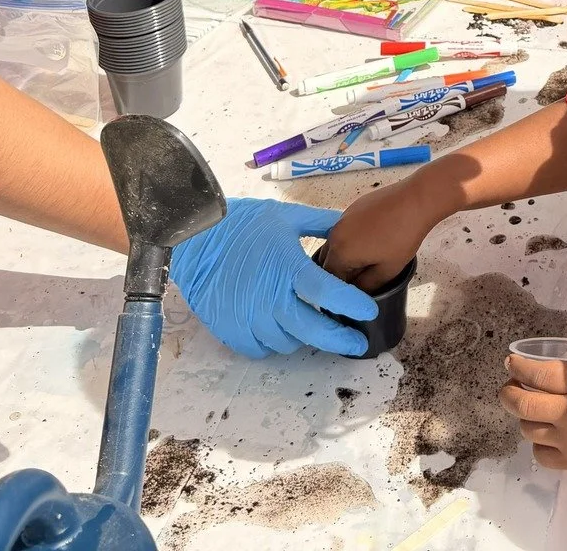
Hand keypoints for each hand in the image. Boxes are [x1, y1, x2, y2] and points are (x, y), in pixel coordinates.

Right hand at [169, 199, 378, 357]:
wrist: (196, 240)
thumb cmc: (244, 225)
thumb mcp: (287, 216)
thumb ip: (320, 223)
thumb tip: (347, 224)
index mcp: (288, 268)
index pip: (328, 293)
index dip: (352, 305)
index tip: (369, 313)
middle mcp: (271, 299)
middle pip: (312, 330)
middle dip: (339, 339)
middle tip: (357, 343)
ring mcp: (249, 319)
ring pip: (288, 343)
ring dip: (304, 337)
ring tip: (311, 325)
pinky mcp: (231, 331)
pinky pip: (261, 349)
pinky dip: (275, 343)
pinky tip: (280, 329)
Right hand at [322, 175, 440, 292]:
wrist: (416, 200)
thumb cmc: (402, 237)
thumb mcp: (387, 270)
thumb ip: (366, 286)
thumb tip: (356, 292)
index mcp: (340, 251)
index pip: (330, 278)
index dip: (342, 288)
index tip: (356, 290)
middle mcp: (335, 233)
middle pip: (329, 260)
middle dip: (341, 271)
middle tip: (362, 276)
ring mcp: (343, 217)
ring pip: (337, 244)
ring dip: (346, 254)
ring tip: (369, 258)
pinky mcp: (353, 207)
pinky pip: (345, 229)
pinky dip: (352, 239)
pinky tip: (373, 239)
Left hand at [501, 352, 566, 484]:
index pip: (539, 373)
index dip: (519, 366)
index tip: (511, 361)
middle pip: (523, 402)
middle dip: (508, 392)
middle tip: (509, 386)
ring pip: (527, 429)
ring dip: (523, 417)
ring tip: (529, 411)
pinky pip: (541, 455)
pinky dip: (537, 445)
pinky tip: (545, 437)